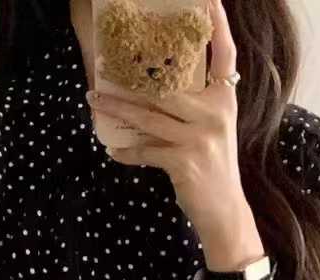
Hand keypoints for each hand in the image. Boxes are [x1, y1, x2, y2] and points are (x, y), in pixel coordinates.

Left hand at [85, 0, 261, 259]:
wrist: (225, 212)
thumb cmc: (213, 167)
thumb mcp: (212, 128)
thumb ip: (195, 104)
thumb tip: (156, 85)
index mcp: (223, 100)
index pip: (224, 55)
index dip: (217, 26)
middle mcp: (214, 114)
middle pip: (168, 84)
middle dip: (133, 75)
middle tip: (105, 61)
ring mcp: (199, 138)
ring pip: (149, 115)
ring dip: (117, 107)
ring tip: (94, 98)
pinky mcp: (184, 162)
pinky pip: (145, 150)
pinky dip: (126, 151)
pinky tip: (112, 149)